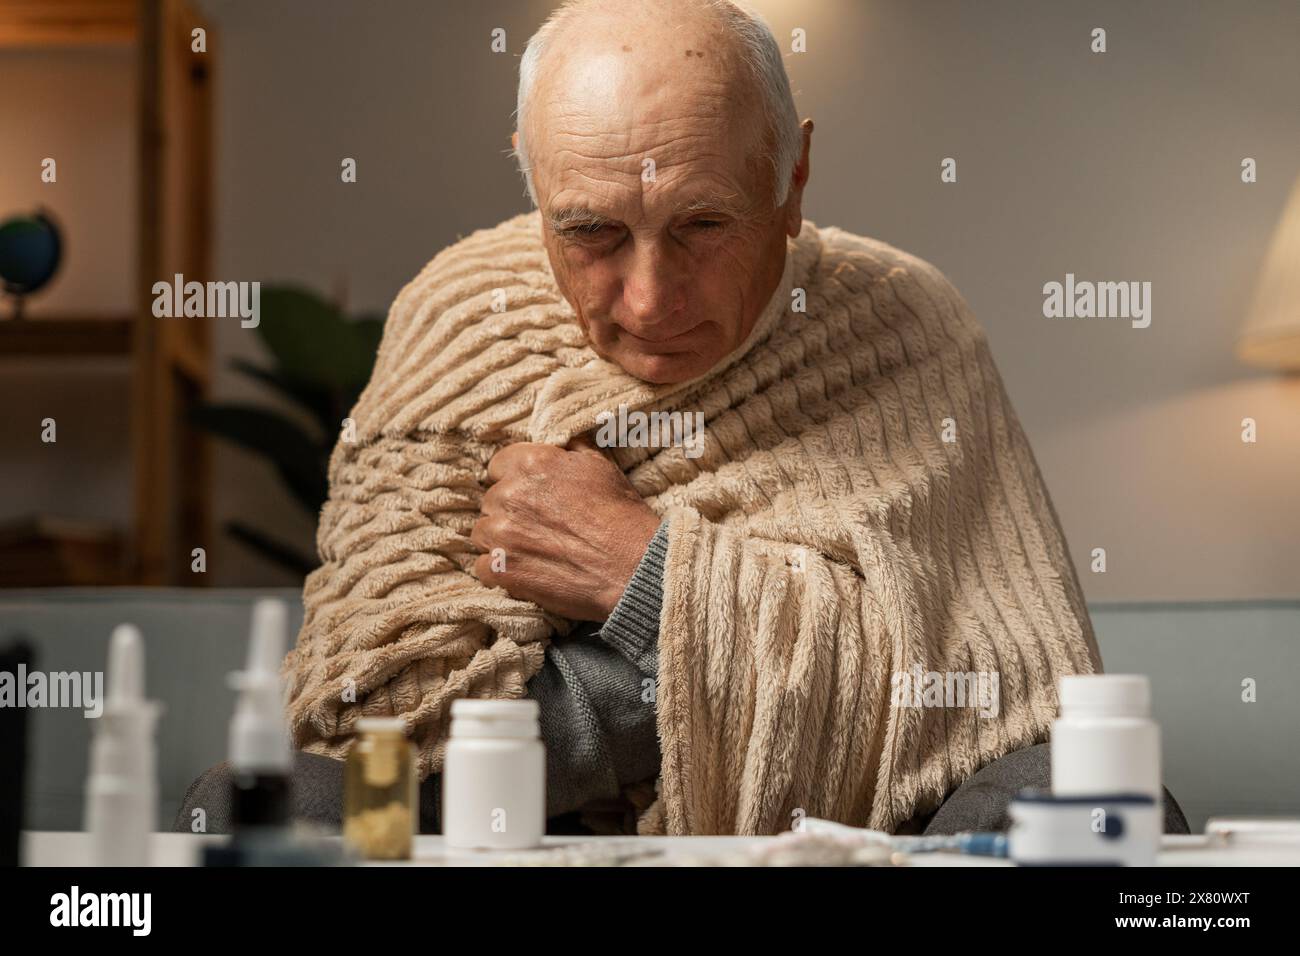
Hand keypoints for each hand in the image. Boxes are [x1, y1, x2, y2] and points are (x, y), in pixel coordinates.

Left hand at [470, 437, 661, 620]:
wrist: (633, 566)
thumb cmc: (622, 517)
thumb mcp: (601, 467)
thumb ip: (569, 450)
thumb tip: (557, 443)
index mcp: (531, 463)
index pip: (499, 466)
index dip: (515, 482)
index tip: (532, 498)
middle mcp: (510, 495)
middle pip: (491, 501)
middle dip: (510, 513)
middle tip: (539, 529)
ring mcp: (501, 534)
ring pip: (482, 533)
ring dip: (501, 541)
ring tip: (532, 551)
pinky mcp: (501, 570)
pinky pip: (483, 568)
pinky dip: (500, 572)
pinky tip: (525, 573)